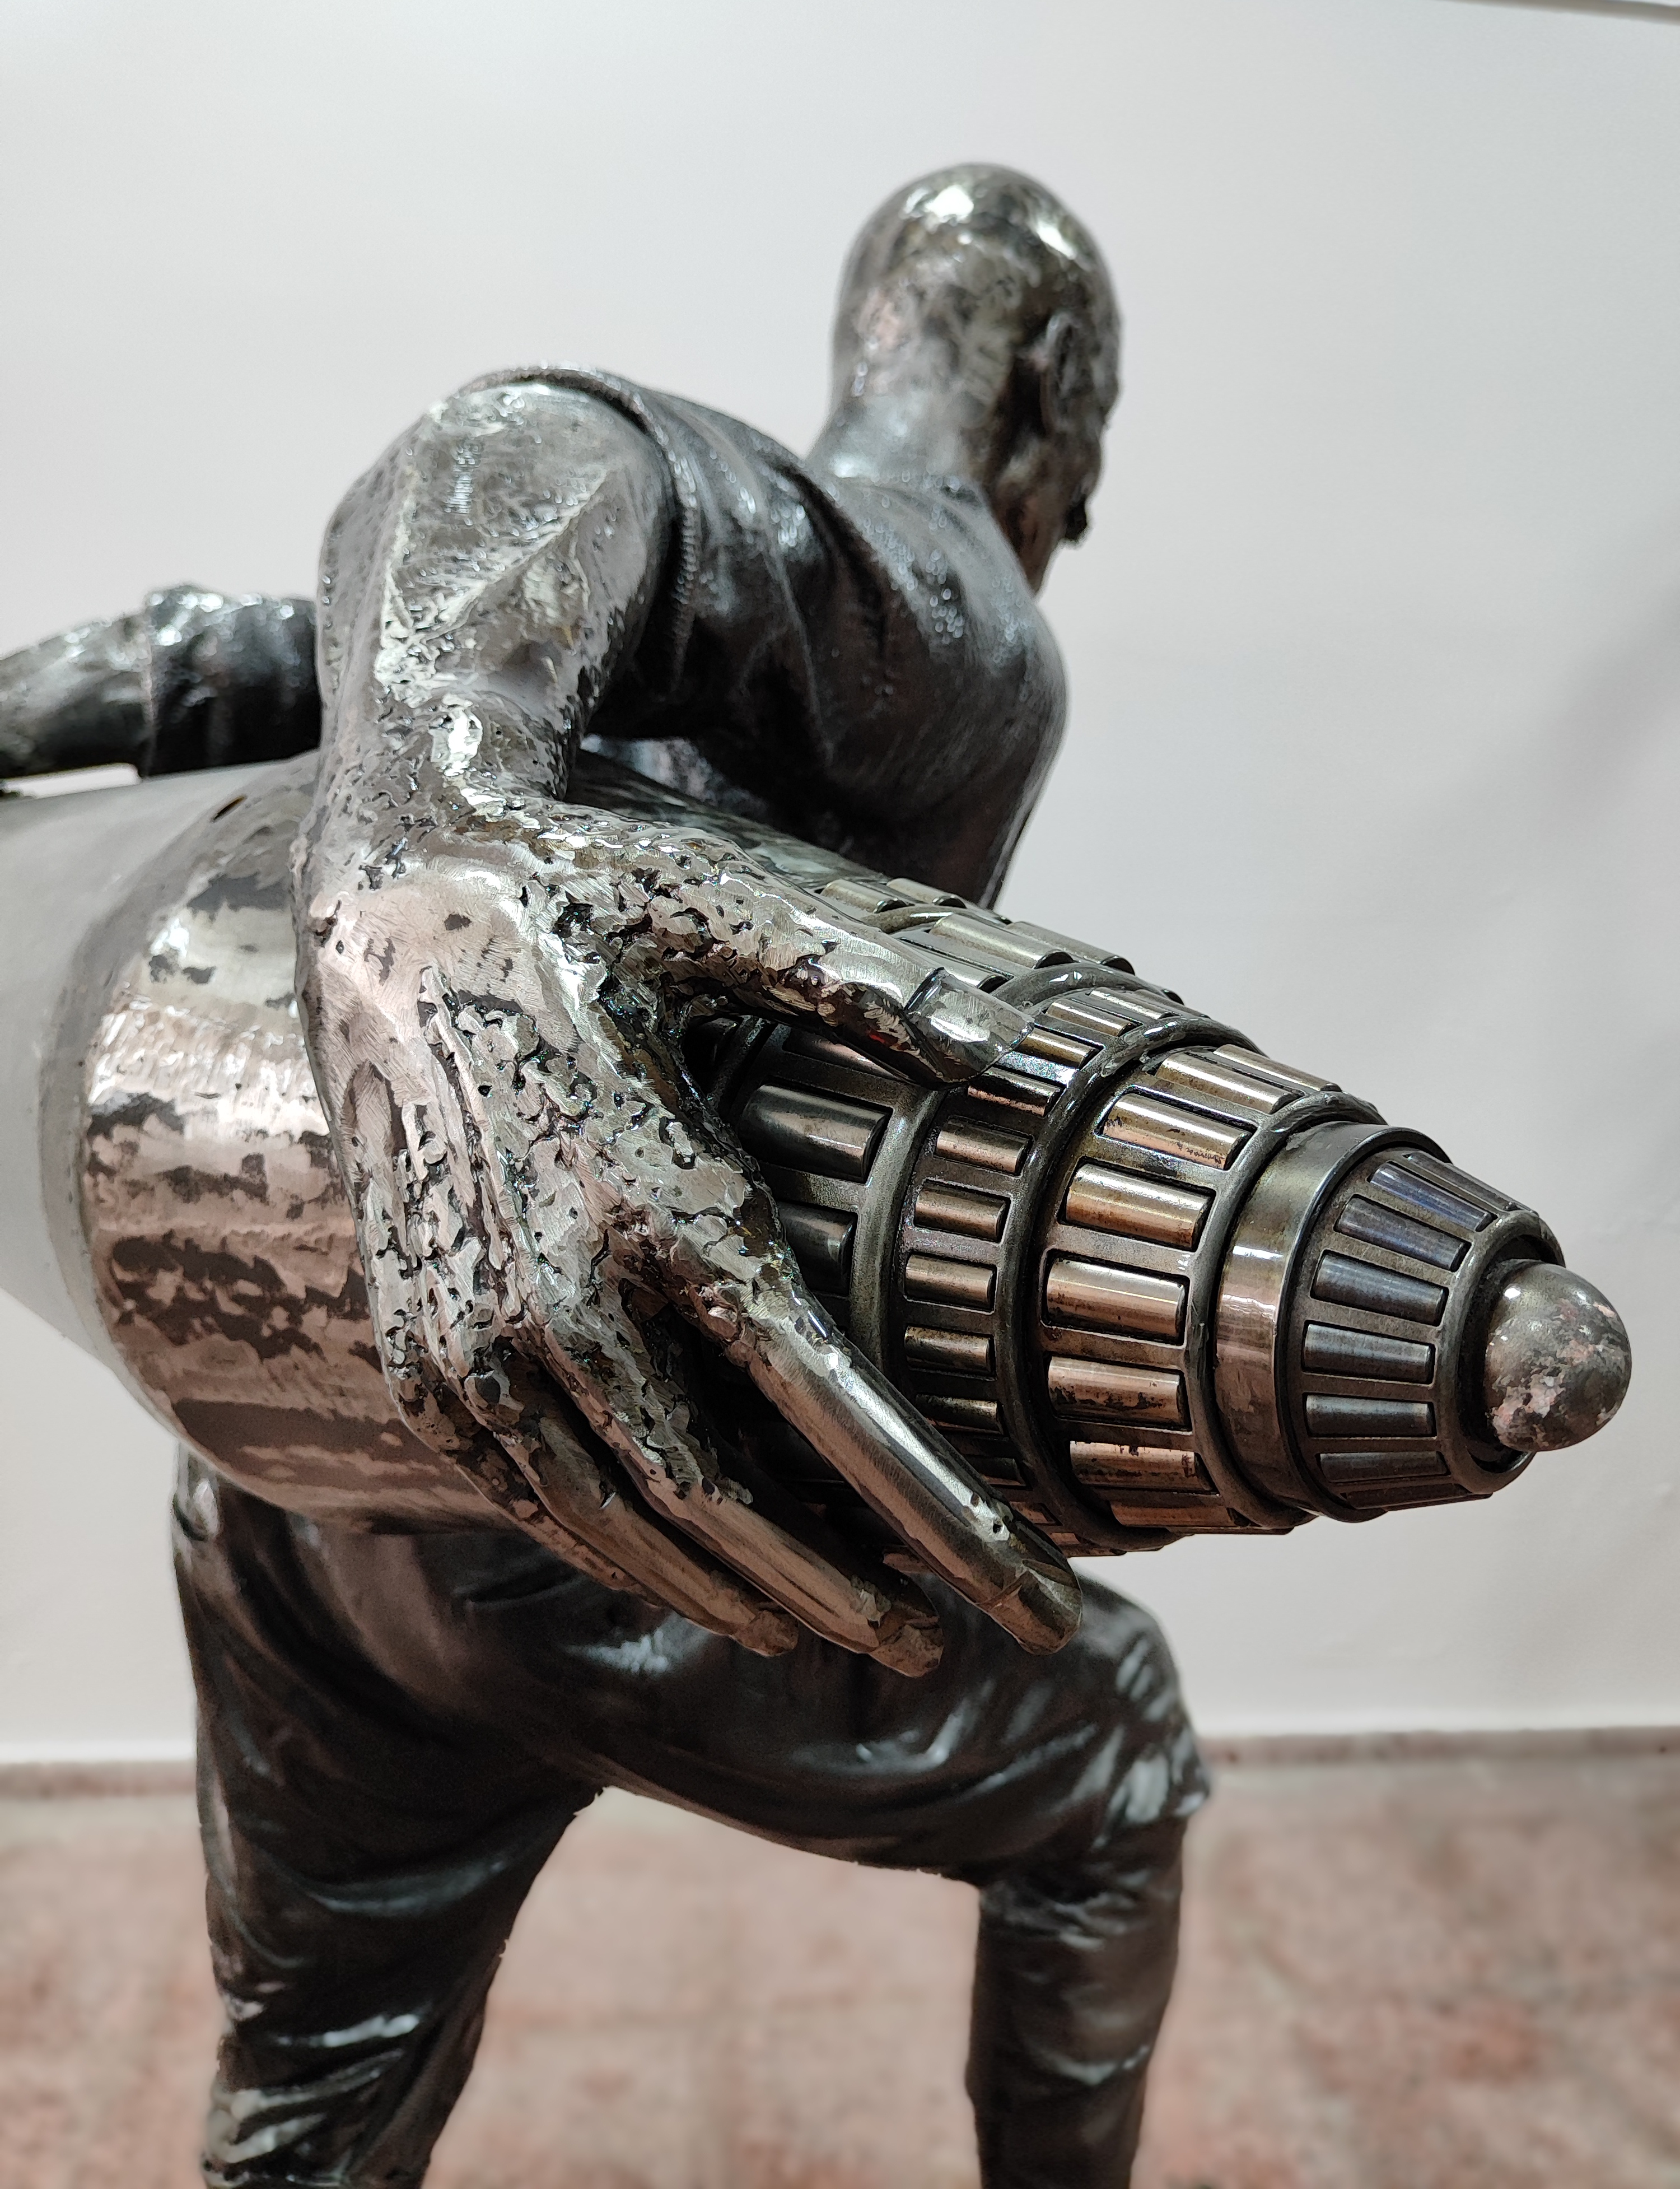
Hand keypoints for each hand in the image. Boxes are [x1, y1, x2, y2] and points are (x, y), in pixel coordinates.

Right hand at [297, 793, 1081, 1674]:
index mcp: (656, 1187)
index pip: (825, 1402)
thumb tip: (1023, 1057)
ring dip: (731, 1595)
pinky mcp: (409, 1346)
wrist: (382, 893)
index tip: (1033, 1595)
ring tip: (834, 1630)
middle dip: (844, 1592)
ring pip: (613, 1524)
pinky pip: (521, 1495)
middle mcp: (554, 1282)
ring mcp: (465, 1328)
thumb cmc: (577, 892)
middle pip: (721, 1500)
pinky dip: (615, 1553)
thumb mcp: (725, 903)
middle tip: (945, 1637)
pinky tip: (687, 1571)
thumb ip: (871, 987)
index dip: (939, 1518)